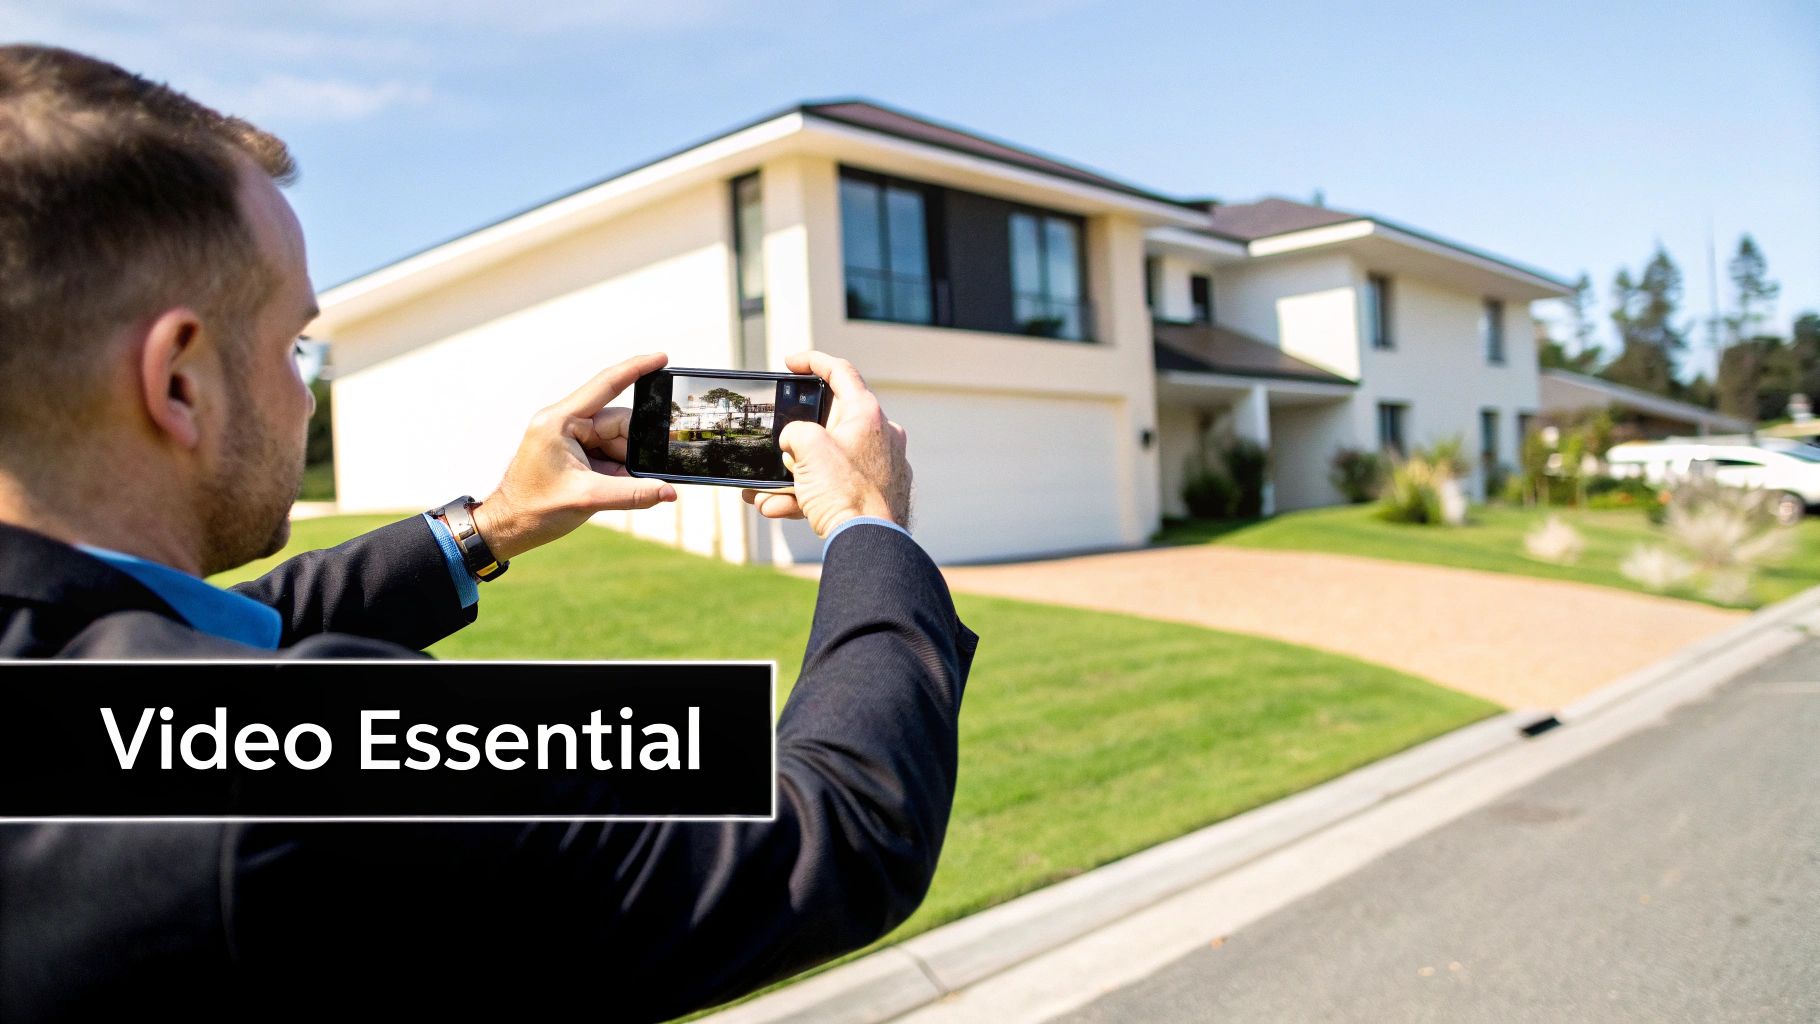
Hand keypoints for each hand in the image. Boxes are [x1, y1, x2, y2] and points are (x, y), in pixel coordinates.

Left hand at [471, 352, 677, 560]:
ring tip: (616, 488)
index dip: (636, 369)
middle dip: (635, 449)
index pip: (605, 385)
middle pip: (618, 423)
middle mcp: (564, 423)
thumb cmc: (534, 508)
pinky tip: (615, 487)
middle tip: (648, 474)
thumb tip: (668, 492)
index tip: (661, 358)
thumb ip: (633, 494)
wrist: (508, 526)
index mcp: (560, 421)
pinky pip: (608, 454)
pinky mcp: (574, 452)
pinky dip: (618, 471)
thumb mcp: (588, 499)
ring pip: (616, 441)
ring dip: (625, 464)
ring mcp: (569, 437)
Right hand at [741, 352, 910, 536]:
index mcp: (867, 414)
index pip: (840, 372)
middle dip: (796, 439)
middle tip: (778, 449)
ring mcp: (880, 467)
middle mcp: (880, 436)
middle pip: (830, 424)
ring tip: (764, 492)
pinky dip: (806, 495)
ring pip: (828, 462)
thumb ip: (795, 432)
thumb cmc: (845, 492)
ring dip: (793, 475)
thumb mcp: (806, 448)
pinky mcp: (875, 494)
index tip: (790, 363)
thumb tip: (795, 443)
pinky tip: (777, 507)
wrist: (869, 544)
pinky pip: (835, 487)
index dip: (812, 361)